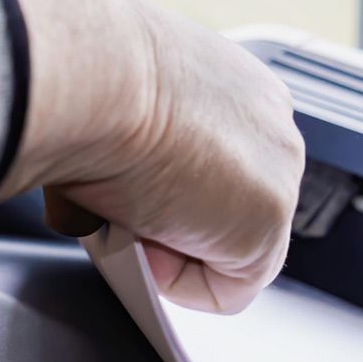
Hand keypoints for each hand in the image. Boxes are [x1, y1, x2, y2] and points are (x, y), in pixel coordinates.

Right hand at [0, 0, 304, 313]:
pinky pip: (228, 288)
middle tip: (116, 209)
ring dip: (170, 249)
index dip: (168, 189)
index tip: (124, 188)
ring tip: (122, 221)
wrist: (92, 73)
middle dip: (170, 221)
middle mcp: (270, 119)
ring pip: (230, 248)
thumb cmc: (85, 74)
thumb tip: (98, 197)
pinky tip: (142, 244)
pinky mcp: (267, 221)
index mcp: (233, 81)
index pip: (217, 159)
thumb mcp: (111, 106)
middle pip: (227, 204)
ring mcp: (278, 171)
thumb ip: (131, 148)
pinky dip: (178, 284)